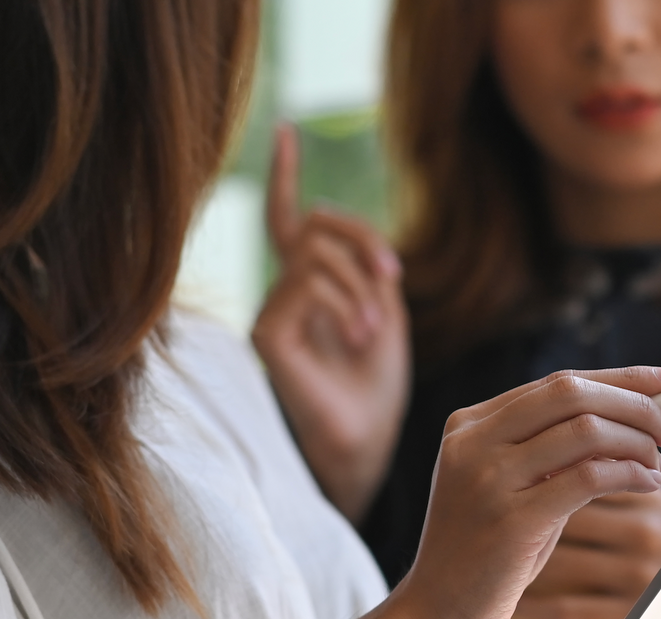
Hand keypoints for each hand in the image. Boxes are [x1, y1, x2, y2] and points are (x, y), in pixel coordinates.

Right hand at [251, 121, 409, 521]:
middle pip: (313, 221)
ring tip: (375, 330)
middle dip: (360, 235)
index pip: (292, 220)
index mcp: (312, 287)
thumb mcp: (386, 319)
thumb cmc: (378, 392)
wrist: (366, 446)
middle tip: (393, 276)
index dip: (285, 174)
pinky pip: (305, 283)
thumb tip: (353, 234)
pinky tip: (361, 337)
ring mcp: (272, 311)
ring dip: (358, 282)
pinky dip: (344, 302)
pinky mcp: (267, 333)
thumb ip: (370, 273)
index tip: (287, 130)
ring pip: (315, 251)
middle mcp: (284, 293)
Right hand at [387, 367, 660, 618]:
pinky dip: (629, 474)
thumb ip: (554, 451)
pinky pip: (588, 477)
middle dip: (637, 405)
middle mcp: (473, 441)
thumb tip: (633, 417)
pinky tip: (647, 484)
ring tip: (658, 468)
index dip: (625, 378)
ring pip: (585, 430)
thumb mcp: (512, 486)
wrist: (439, 610)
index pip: (561, 382)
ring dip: (637, 444)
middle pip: (573, 393)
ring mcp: (487, 477)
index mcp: (471, 423)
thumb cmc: (489, 551)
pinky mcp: (510, 519)